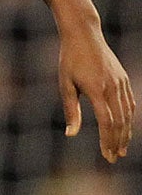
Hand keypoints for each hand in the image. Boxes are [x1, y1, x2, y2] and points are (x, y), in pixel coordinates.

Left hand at [55, 22, 133, 161]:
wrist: (85, 36)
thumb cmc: (69, 60)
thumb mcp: (65, 84)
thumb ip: (71, 110)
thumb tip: (71, 134)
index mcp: (98, 91)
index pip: (107, 123)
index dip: (108, 141)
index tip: (106, 155)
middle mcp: (113, 88)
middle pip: (120, 122)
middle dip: (118, 142)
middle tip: (114, 158)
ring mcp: (121, 83)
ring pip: (128, 113)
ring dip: (126, 133)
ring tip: (121, 148)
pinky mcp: (124, 79)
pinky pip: (129, 102)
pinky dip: (128, 117)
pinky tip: (125, 128)